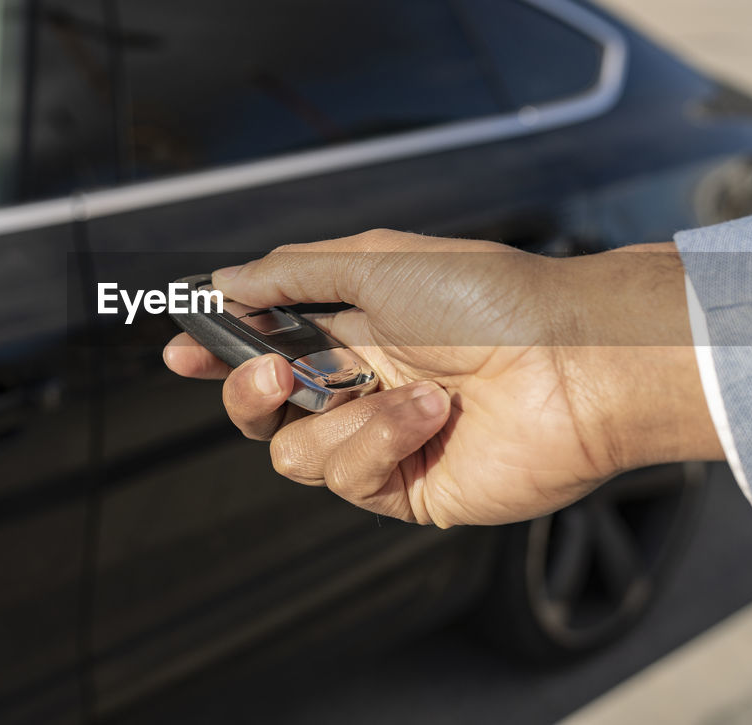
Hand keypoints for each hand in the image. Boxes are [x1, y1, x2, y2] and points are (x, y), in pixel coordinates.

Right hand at [163, 230, 720, 526]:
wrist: (572, 362)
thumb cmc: (487, 298)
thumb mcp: (375, 263)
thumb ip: (290, 274)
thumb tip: (223, 280)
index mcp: (355, 325)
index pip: (266, 342)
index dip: (219, 349)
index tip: (180, 348)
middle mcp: (363, 384)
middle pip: (263, 407)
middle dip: (248, 389)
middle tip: (272, 371)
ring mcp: (384, 439)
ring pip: (293, 451)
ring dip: (340, 415)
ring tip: (405, 388)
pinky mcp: (407, 489)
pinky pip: (346, 476)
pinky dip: (380, 441)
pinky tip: (430, 414)